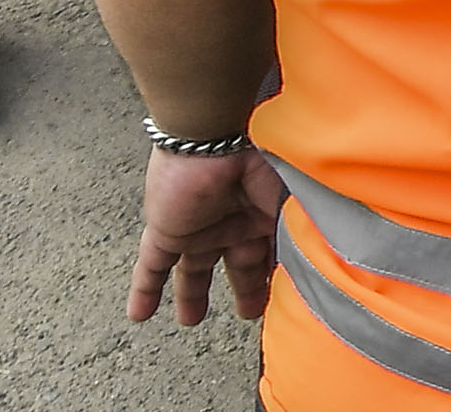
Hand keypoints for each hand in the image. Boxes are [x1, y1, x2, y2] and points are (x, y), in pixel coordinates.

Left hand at [126, 146, 283, 326]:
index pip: (271, 254)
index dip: (277, 277)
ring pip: (193, 268)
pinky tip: (139, 314)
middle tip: (248, 311)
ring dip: (191, 295)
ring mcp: (197, 226)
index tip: (284, 299)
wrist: (217, 131)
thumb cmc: (261, 156)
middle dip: (244, 289)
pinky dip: (145, 290)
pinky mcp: (166, 230)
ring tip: (190, 319)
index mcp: (264, 214)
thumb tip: (311, 271)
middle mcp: (232, 221)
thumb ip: (294, 238)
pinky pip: (151, 266)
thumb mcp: (288, 205)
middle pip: (236, 264)